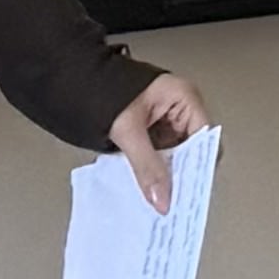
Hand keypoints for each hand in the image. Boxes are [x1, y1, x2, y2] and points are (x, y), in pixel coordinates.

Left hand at [109, 71, 210, 214]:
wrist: (73, 80)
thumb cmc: (102, 88)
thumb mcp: (128, 131)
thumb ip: (146, 166)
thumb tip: (162, 197)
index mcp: (184, 97)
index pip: (206, 138)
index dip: (199, 165)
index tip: (189, 190)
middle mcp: (179, 107)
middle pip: (192, 149)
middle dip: (181, 173)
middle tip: (172, 197)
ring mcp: (165, 119)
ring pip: (175, 155)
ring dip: (166, 173)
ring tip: (158, 193)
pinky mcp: (151, 130)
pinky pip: (159, 154)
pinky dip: (154, 169)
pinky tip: (147, 183)